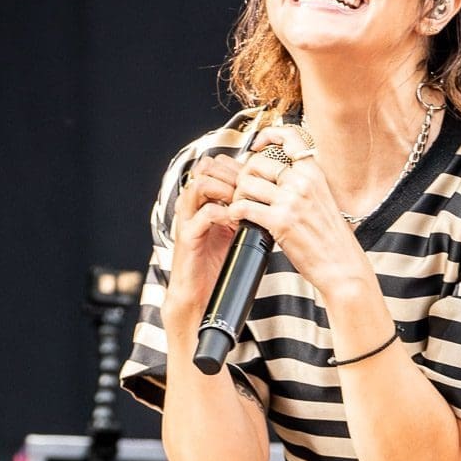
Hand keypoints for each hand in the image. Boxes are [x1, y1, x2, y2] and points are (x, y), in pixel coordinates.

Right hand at [162, 154, 241, 326]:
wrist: (202, 296)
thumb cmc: (221, 265)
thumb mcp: (238, 232)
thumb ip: (247, 212)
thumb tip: (273, 199)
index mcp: (204, 199)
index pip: (218, 164)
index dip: (238, 167)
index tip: (257, 183)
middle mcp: (193, 204)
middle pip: (208, 166)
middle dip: (233, 175)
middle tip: (251, 192)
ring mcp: (188, 218)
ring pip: (201, 183)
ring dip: (226, 190)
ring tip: (242, 205)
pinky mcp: (188, 236)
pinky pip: (205, 213)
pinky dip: (224, 214)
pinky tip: (237, 224)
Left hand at [227, 124, 371, 299]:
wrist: (342, 264)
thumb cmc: (332, 238)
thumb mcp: (323, 198)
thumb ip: (304, 183)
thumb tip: (278, 174)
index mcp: (314, 172)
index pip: (290, 136)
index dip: (268, 135)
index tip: (257, 145)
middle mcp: (302, 181)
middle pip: (257, 162)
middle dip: (244, 176)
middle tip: (244, 190)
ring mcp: (291, 200)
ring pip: (247, 183)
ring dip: (237, 195)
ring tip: (240, 206)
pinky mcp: (281, 221)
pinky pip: (244, 207)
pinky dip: (235, 212)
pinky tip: (238, 218)